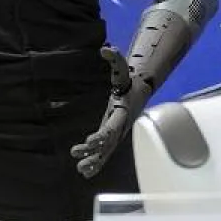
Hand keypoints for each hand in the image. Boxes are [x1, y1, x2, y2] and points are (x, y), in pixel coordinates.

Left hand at [70, 45, 148, 177]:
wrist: (141, 89)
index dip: (101, 135)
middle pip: (108, 143)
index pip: (111, 126)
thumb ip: (115, 58)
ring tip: (80, 170)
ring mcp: (118, 132)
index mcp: (122, 112)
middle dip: (95, 152)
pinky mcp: (113, 135)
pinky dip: (97, 162)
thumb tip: (106, 49)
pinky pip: (106, 152)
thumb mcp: (123, 67)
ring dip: (95, 161)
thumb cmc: (129, 79)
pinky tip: (85, 172)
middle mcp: (121, 126)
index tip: (89, 141)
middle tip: (78, 158)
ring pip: (107, 151)